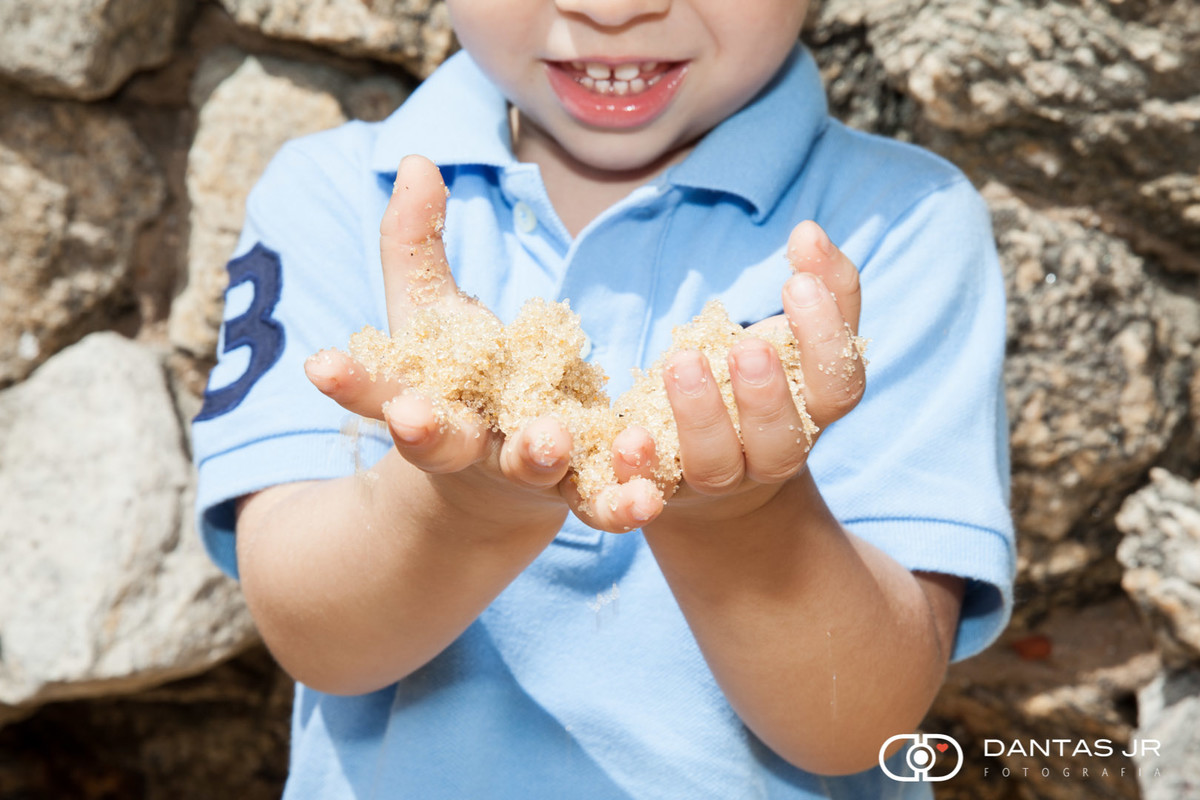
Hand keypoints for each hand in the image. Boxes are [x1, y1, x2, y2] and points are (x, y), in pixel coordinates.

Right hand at [303, 154, 660, 530]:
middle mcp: (466, 448)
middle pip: (440, 445)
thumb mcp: (430, 315)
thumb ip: (416, 244)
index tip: (319, 364)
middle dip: (425, 432)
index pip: (376, 392)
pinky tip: (645, 498)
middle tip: (416, 419)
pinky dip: (621, 502)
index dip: (350, 381)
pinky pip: (599, 501)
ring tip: (551, 439)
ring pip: (526, 472)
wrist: (498, 486)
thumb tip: (415, 160)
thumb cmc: (457, 382)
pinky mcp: (578, 491)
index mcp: (424, 404)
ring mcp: (521, 475)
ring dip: (537, 457)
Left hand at [633, 220, 864, 524]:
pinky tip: (627, 436)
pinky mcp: (663, 491)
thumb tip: (809, 231)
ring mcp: (718, 480)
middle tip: (746, 345)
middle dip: (766, 396)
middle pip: (781, 442)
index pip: (840, 387)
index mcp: (812, 414)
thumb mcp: (797, 339)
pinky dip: (638, 467)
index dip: (825, 339)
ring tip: (682, 360)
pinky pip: (649, 489)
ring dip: (700, 418)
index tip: (797, 283)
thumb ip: (821, 288)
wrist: (722, 484)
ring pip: (715, 465)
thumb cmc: (765, 385)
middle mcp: (771, 456)